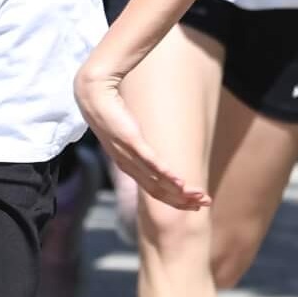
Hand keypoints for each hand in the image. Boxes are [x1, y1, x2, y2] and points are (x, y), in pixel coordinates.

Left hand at [76, 62, 209, 210]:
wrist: (93, 93)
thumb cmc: (110, 110)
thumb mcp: (127, 131)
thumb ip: (140, 142)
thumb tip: (153, 144)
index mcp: (128, 165)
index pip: (154, 190)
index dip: (174, 199)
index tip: (193, 202)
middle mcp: (128, 165)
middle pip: (158, 192)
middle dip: (182, 200)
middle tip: (204, 203)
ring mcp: (128, 154)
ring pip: (157, 181)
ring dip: (180, 191)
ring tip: (198, 196)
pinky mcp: (130, 140)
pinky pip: (150, 161)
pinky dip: (166, 174)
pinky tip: (180, 182)